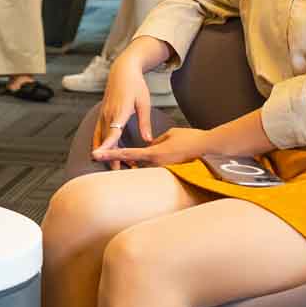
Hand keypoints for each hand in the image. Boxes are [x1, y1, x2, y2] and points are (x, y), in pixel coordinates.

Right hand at [90, 56, 157, 157]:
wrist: (122, 71)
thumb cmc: (136, 86)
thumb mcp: (144, 103)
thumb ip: (144, 123)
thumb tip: (148, 141)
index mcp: (119, 111)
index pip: (112, 133)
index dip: (107, 146)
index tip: (101, 156)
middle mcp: (108, 114)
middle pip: (106, 140)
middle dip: (110, 156)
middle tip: (118, 172)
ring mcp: (103, 114)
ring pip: (101, 138)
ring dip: (106, 152)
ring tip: (116, 166)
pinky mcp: (102, 114)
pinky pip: (99, 132)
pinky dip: (102, 144)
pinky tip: (107, 153)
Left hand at [94, 126, 211, 167]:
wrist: (209, 148)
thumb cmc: (190, 138)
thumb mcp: (169, 135)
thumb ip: (155, 141)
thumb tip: (148, 146)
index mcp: (153, 153)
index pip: (127, 153)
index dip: (110, 154)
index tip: (96, 155)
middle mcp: (156, 163)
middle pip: (132, 164)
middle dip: (119, 162)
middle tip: (100, 158)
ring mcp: (163, 169)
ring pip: (143, 168)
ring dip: (134, 165)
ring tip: (120, 164)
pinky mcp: (170, 170)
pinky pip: (154, 169)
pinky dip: (147, 166)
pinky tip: (141, 165)